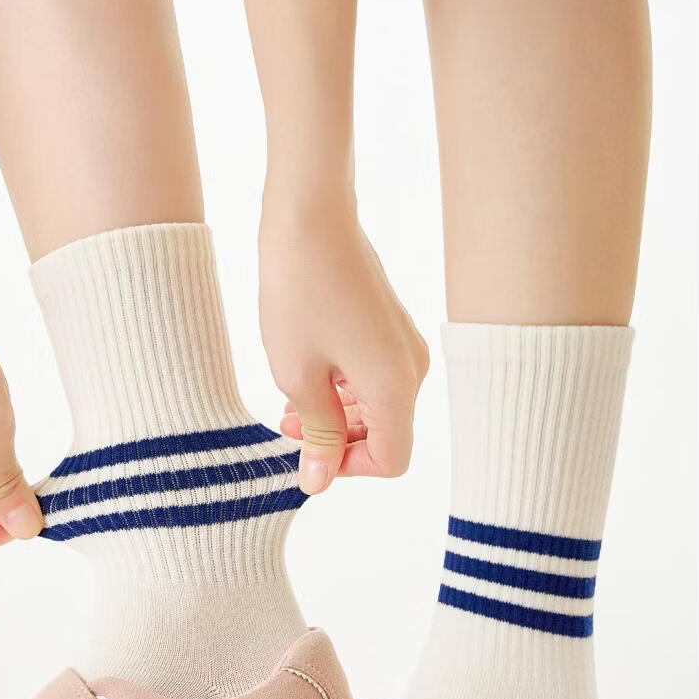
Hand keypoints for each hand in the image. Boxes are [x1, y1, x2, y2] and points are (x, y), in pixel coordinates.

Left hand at [259, 199, 428, 494]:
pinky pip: (375, 375)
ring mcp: (403, 343)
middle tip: (286, 425)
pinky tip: (306, 368)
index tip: (306, 452)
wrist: (310, 217)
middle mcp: (412, 368)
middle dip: (337, 440)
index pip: (392, 460)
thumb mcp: (297, 375)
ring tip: (289, 399)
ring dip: (336, 413)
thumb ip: (317, 433)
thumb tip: (318, 481)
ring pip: (379, 405)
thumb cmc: (299, 293)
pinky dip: (343, 386)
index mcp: (395, 386)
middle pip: (387, 434)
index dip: (347, 468)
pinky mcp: (390, 325)